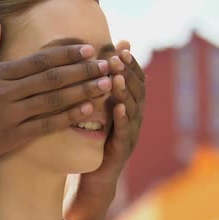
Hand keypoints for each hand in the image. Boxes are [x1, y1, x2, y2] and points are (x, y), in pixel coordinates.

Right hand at [0, 20, 112, 174]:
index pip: (38, 60)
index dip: (66, 53)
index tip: (88, 48)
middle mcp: (5, 94)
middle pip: (52, 78)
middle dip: (84, 70)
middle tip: (108, 63)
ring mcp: (10, 117)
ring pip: (54, 101)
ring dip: (83, 91)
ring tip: (107, 83)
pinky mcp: (12, 138)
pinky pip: (46, 126)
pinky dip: (68, 117)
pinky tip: (87, 110)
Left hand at [64, 40, 144, 219]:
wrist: (94, 174)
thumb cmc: (92, 137)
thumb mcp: (93, 108)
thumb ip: (94, 87)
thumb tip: (82, 60)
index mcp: (126, 104)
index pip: (132, 78)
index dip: (129, 62)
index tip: (121, 45)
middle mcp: (133, 116)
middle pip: (136, 89)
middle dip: (128, 71)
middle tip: (119, 56)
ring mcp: (130, 133)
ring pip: (133, 108)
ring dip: (126, 91)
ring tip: (118, 77)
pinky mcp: (122, 149)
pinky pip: (124, 132)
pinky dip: (122, 118)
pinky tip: (118, 108)